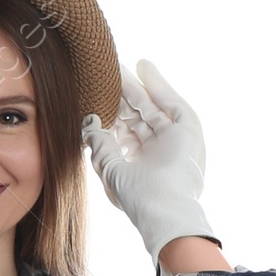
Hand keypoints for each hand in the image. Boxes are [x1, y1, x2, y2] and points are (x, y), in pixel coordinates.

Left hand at [82, 58, 213, 268]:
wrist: (166, 210)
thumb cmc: (138, 200)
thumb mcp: (111, 169)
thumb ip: (100, 145)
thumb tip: (88, 120)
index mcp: (142, 166)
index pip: (125, 133)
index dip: (111, 115)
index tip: (95, 97)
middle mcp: (159, 152)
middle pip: (138, 117)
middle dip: (121, 96)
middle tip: (104, 74)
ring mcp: (174, 141)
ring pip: (152, 107)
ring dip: (136, 86)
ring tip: (118, 66)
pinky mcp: (187, 131)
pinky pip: (172, 103)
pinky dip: (158, 84)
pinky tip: (143, 66)